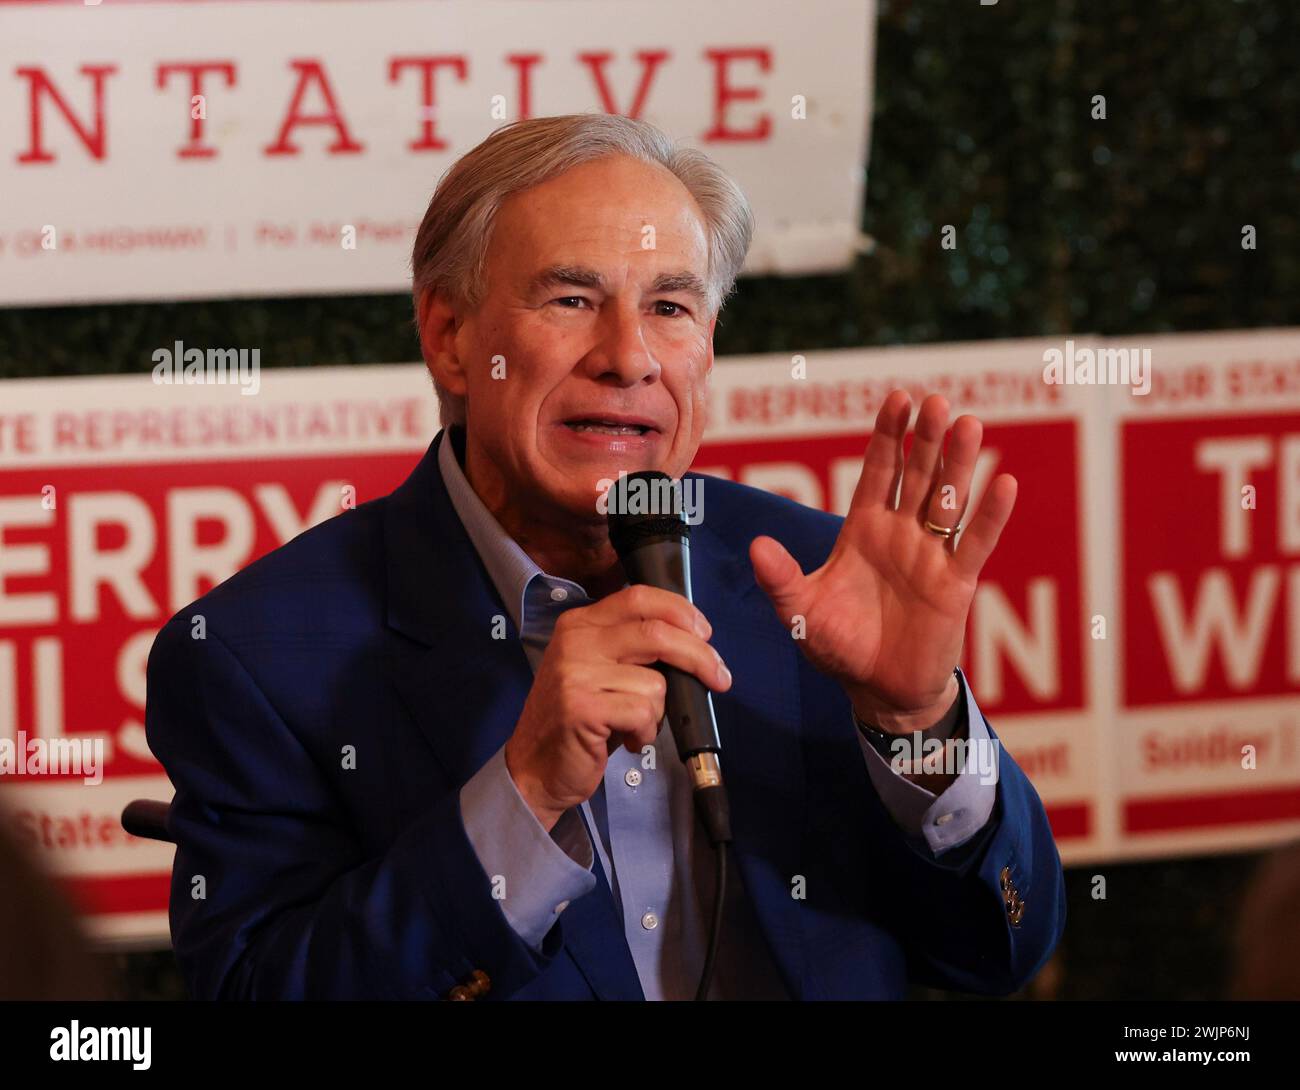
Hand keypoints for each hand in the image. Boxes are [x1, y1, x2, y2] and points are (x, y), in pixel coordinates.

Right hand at [504, 585, 731, 829]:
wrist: (534, 768)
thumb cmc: (578, 721)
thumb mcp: (597, 669)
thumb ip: (633, 648)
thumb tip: (694, 643)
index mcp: (580, 623)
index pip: (640, 597)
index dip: (681, 611)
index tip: (705, 634)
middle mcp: (576, 641)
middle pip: (657, 632)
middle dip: (699, 657)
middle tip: (719, 678)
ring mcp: (576, 673)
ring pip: (655, 683)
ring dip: (659, 713)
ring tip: (636, 725)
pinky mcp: (582, 707)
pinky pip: (643, 713)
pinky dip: (646, 732)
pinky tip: (629, 739)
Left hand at [750, 389, 1015, 732]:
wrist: (877, 689)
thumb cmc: (838, 646)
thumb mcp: (801, 612)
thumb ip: (781, 578)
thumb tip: (757, 546)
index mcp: (863, 529)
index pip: (878, 471)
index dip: (888, 435)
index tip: (899, 398)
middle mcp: (900, 534)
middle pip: (917, 476)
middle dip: (926, 439)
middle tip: (937, 402)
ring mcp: (931, 555)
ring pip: (948, 500)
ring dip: (959, 465)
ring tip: (969, 425)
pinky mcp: (955, 583)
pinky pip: (975, 544)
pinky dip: (990, 515)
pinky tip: (1004, 483)